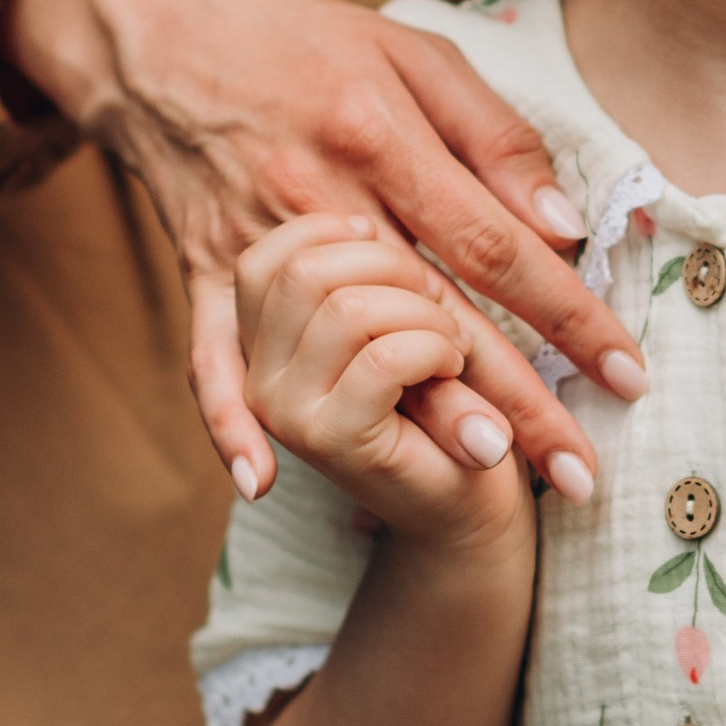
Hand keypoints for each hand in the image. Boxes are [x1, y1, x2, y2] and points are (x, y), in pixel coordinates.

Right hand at [0, 0, 644, 493]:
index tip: (627, 370)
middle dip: (519, 398)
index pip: (497, 245)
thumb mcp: (414, 56)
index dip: (566, 313)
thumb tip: (559, 222)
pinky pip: (210, 356)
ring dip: (418, 415)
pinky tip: (263, 479)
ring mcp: (258, 242)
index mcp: (383, 140)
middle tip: (582, 468)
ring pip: (353, 347)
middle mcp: (323, 198)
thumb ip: (492, 138)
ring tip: (485, 472)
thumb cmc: (308, 43)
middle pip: (439, 315)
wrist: (166, 35)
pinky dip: (227, 419)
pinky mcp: (203, 270)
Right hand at [238, 214, 536, 557]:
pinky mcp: (330, 439)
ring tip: (450, 350)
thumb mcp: (402, 312)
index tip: (390, 244)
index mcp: (260, 337)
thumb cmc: (439, 396)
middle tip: (438, 311)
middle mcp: (257, 372)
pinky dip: (436, 351)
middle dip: (396, 271)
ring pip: (346, 311)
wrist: (468, 504)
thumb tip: (367, 221)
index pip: (267, 256)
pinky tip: (449, 372)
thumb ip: (373, 269)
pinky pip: (382, 359)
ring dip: (425, 318)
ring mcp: (285, 410)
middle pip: (306, 270)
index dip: (335, 234)